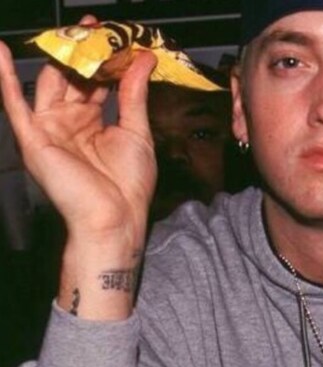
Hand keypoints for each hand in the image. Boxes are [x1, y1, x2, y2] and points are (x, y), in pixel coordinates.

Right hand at [0, 28, 155, 246]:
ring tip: (71, 29)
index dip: (103, 59)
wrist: (116, 218)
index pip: (94, 82)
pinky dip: (4, 77)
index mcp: (92, 124)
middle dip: (82, 52)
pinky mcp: (34, 140)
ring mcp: (50, 130)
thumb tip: (142, 60)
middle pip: (71, 78)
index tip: (114, 36)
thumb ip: (134, 94)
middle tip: (94, 26)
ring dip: (58, 56)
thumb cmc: (129, 185)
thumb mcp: (137, 132)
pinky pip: (15, 104)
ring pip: (48, 83)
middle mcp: (69, 123)